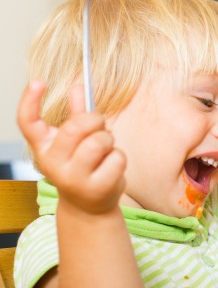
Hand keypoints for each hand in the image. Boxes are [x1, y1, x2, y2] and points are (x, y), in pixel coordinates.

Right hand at [17, 80, 125, 213]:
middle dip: (95, 120)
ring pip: (99, 141)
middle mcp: (52, 163)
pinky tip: (111, 168)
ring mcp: (73, 178)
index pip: (28, 122)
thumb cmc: (83, 165)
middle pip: (75, 127)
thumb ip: (77, 113)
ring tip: (105, 150)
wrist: (88, 205)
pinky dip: (119, 157)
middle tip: (100, 125)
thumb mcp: (75, 141)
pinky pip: (117, 157)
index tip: (39, 81)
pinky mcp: (96, 188)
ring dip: (109, 140)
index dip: (29, 101)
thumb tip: (77, 86)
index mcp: (43, 147)